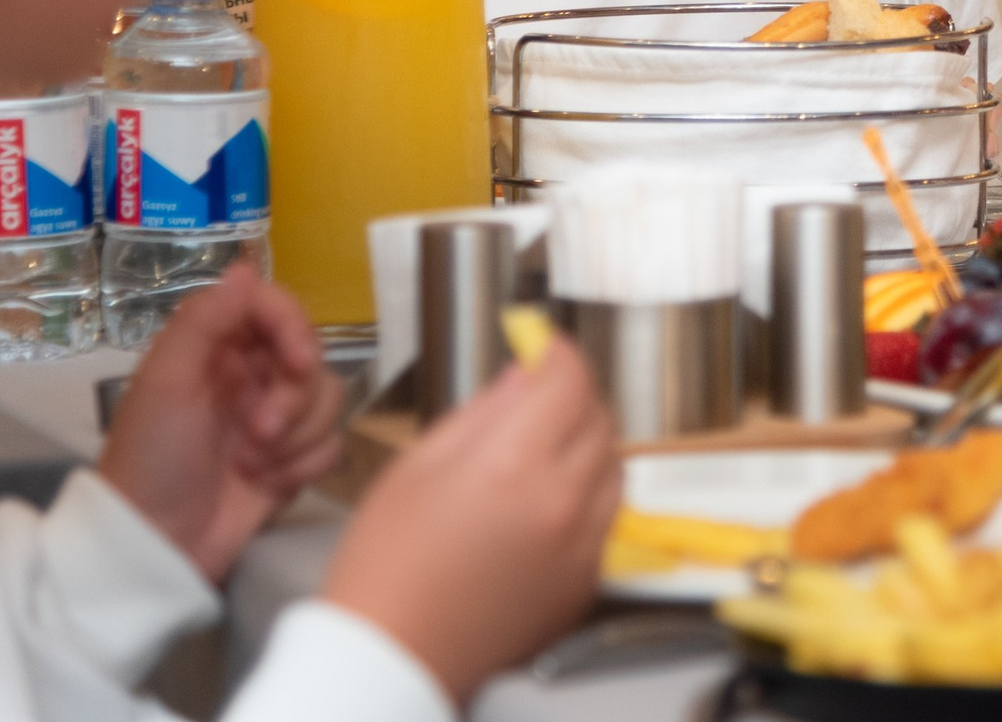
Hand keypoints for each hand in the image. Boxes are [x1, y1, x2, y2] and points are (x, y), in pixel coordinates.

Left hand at [99, 263, 346, 581]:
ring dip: (297, 436)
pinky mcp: (292, 459)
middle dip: (293, 398)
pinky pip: (332, 442)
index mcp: (214, 348)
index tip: (298, 363)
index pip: (274, 307)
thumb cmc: (152, 460)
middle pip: (310, 355)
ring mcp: (273, 418)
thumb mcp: (165, 383)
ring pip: (328, 398)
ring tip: (254, 466)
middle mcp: (249, 375)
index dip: (294, 328)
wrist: (157, 546)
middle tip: (258, 433)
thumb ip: (204, 321)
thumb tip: (245, 268)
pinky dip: (304, 464)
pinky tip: (269, 484)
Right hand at [321, 334, 622, 702]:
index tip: (548, 347)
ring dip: (589, 445)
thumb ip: (482, 413)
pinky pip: (607, 518)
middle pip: (600, 420)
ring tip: (544, 450)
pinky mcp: (584, 582)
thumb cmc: (386, 567)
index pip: (570, 383)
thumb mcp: (418, 466)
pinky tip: (546, 503)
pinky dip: (589, 497)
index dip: (561, 355)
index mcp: (513, 465)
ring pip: (614, 467)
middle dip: (575, 397)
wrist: (391, 654)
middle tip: (542, 396)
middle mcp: (561, 503)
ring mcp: (581, 546)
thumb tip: (522, 376)